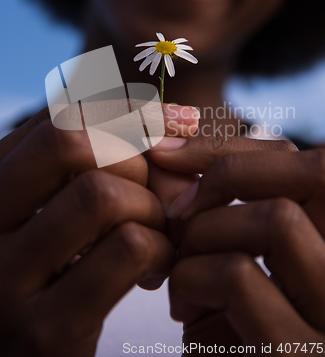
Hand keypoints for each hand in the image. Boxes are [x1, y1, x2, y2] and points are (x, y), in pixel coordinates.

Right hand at [0, 103, 197, 355]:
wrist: (29, 352)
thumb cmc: (62, 264)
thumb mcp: (66, 203)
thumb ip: (109, 156)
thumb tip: (184, 116)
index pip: (59, 115)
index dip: (124, 114)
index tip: (169, 129)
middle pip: (73, 143)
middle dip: (135, 161)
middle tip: (151, 195)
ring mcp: (5, 279)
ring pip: (102, 195)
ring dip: (150, 209)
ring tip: (154, 232)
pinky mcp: (44, 331)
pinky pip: (127, 250)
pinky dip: (160, 248)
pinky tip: (155, 267)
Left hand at [150, 135, 324, 349]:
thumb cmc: (238, 331)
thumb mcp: (250, 264)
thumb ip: (235, 210)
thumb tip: (173, 149)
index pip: (316, 164)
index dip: (238, 147)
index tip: (171, 153)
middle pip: (317, 171)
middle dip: (229, 171)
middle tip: (180, 208)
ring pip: (278, 219)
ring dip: (206, 233)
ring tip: (183, 269)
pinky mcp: (301, 355)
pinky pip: (240, 275)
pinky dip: (192, 278)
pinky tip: (184, 308)